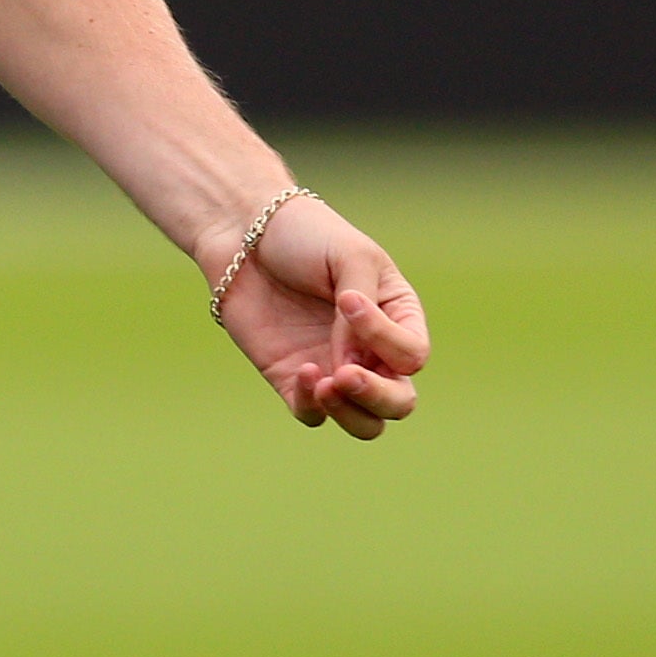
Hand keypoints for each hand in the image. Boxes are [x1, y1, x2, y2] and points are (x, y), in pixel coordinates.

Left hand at [207, 195, 429, 438]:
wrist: (243, 233)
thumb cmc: (305, 235)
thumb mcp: (350, 256)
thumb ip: (361, 311)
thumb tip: (352, 361)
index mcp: (396, 318)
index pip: (412, 355)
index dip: (386, 341)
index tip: (347, 302)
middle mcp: (371, 351)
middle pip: (399, 402)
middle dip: (378, 397)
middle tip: (345, 374)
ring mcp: (332, 368)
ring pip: (364, 423)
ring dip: (351, 414)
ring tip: (326, 384)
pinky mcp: (292, 378)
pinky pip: (312, 415)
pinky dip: (312, 406)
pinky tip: (302, 373)